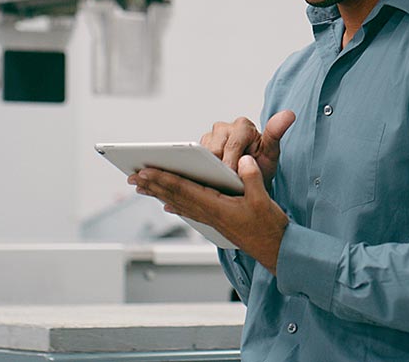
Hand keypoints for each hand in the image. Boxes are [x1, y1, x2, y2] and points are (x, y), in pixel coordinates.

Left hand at [129, 156, 288, 273]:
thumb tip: (243, 158)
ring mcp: (211, 219)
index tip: (146, 170)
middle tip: (133, 177)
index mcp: (216, 207)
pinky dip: (176, 204)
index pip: (183, 189)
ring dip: (159, 193)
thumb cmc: (269, 227)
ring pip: (179, 203)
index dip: (163, 178)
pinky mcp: (216, 221)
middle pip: (175, 196)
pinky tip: (167, 204)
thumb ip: (252, 177)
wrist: (275, 250)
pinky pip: (189, 210)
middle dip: (153, 185)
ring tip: (143, 187)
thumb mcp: (262, 199)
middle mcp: (209, 213)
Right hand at [200, 110, 294, 186]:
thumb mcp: (271, 153)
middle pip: (214, 148)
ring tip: (218, 181)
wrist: (252, 178)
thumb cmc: (261, 165)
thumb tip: (288, 115)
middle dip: (219, 166)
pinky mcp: (201, 147)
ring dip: (209, 168)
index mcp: (242, 125)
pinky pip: (196, 158)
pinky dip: (201, 168)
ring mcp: (211, 136)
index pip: (233, 144)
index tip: (232, 176)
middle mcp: (225, 127)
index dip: (231, 161)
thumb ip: (276, 134)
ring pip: (203, 153)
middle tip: (226, 182)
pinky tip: (207, 178)